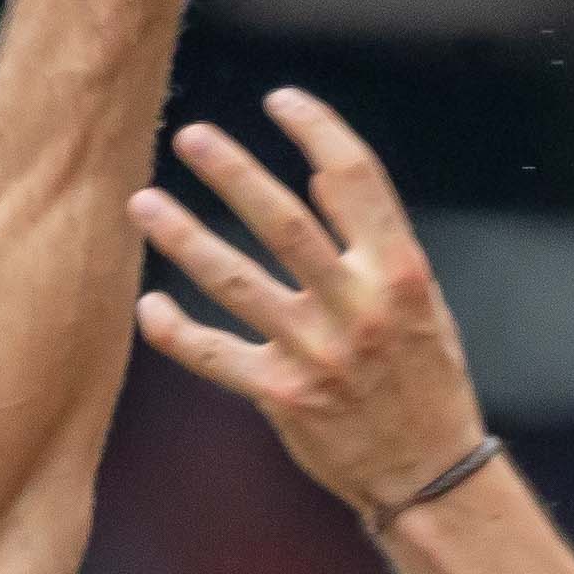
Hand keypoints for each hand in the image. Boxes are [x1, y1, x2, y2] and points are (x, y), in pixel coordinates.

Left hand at [130, 89, 491, 525]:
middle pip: (283, 222)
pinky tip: (149, 306)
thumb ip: (375, 242)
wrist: (430, 475)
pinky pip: (214, 355)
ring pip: (234, 281)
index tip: (280, 99)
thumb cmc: (425, 378)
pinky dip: (175, 331)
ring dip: (183, 238)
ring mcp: (316, 354)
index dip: (316, 129)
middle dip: (232, 173)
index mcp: (401, 275)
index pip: (356, 180)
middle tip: (190, 135)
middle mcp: (358, 309)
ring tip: (142, 202)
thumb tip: (321, 174)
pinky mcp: (282, 395)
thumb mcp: (421, 304)